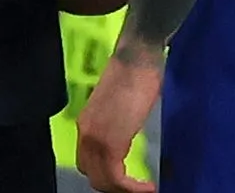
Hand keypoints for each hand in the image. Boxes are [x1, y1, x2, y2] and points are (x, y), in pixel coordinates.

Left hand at [77, 46, 162, 191]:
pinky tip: (149, 187)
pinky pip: (116, 178)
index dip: (107, 177)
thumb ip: (118, 124)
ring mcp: (95, 138)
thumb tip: (127, 135)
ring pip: (103, 181)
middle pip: (93, 176)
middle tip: (138, 189)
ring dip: (125, 191)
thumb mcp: (121, 106)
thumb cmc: (136, 74)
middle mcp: (85, 133)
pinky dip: (132, 188)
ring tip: (146, 190)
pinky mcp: (111, 141)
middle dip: (115, 187)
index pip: (88, 164)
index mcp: (86, 124)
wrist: (137, 55)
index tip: (129, 181)